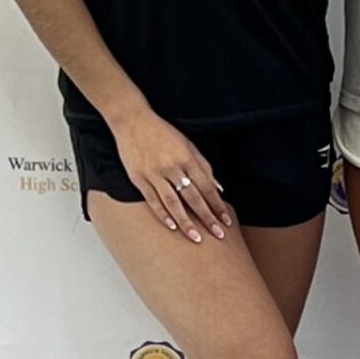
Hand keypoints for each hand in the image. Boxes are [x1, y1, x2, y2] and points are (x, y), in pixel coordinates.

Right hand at [111, 111, 233, 243]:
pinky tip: (172, 227)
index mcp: (187, 158)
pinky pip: (153, 200)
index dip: (217, 205)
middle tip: (218, 234)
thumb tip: (218, 187)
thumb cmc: (163, 133)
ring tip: (196, 237)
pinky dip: (163, 214)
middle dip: (207, 217)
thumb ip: (203, 166)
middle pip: (193, 197)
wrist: (133, 121)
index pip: (207, 186)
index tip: (226, 220)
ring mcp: (155, 173)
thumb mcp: (187, 144)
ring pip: (174, 203)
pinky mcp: (139, 178)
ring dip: (186, 222)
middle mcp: (173, 166)